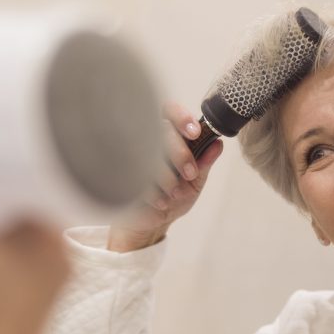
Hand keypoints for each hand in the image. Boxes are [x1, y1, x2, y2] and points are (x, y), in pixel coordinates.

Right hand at [107, 100, 223, 252]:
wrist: (149, 223)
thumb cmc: (172, 198)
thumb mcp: (194, 182)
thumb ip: (204, 162)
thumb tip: (217, 144)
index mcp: (167, 137)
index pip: (169, 110)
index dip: (181, 117)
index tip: (195, 133)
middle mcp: (146, 139)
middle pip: (160, 129)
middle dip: (180, 153)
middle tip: (190, 173)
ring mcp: (128, 154)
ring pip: (146, 150)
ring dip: (166, 175)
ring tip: (174, 193)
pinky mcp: (116, 172)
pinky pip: (134, 173)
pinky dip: (152, 191)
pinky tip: (160, 201)